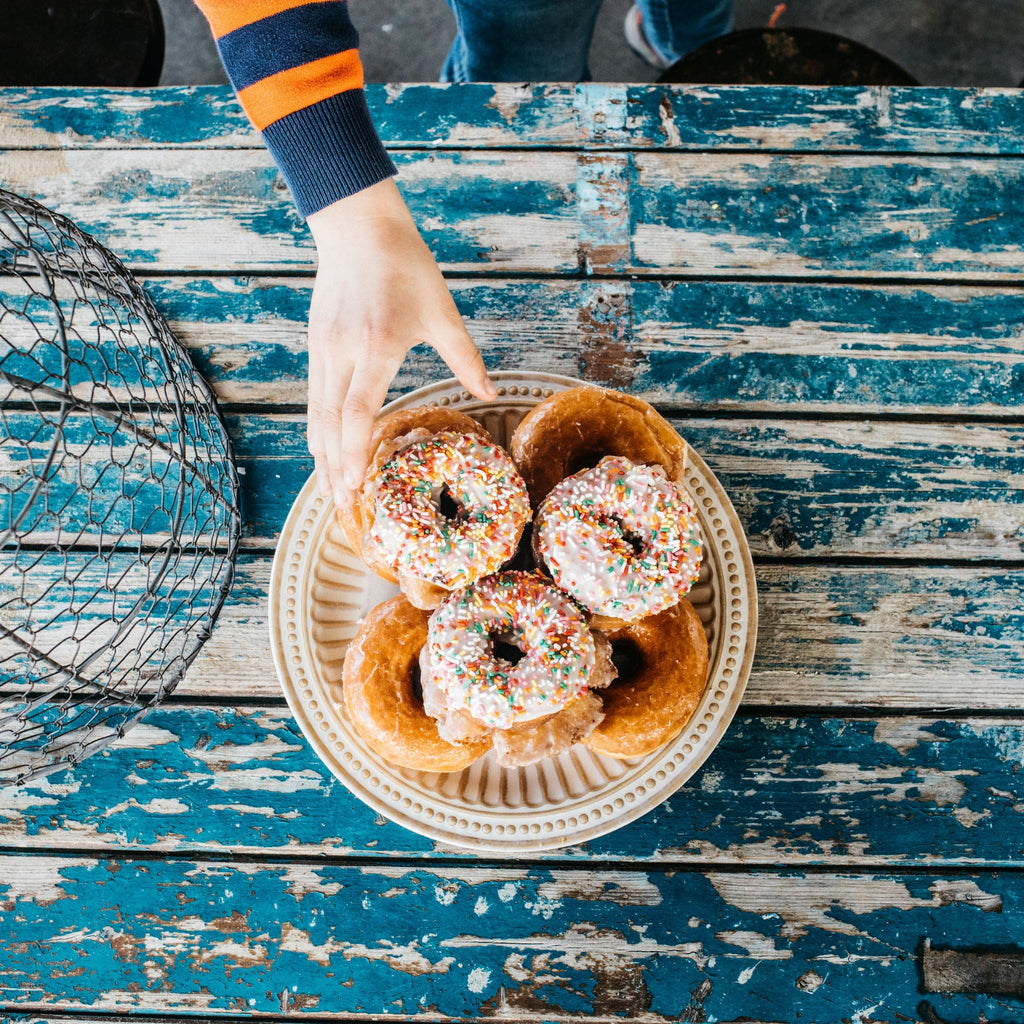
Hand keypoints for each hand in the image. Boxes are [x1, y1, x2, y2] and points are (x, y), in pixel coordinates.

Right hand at [306, 178, 495, 505]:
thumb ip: (465, 358)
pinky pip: (314, 397)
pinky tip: (321, 449)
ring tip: (328, 489)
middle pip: (331, 422)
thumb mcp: (442, 312)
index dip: (355, 451)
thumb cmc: (407, 267)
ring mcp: (324, 349)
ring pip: (316, 412)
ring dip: (321, 454)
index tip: (356, 485)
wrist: (359, 228)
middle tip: (342, 505)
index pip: (359, 411)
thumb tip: (491, 393)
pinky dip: (317, 428)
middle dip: (335, 467)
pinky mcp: (316, 344)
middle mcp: (343, 352)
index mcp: (377, 346)